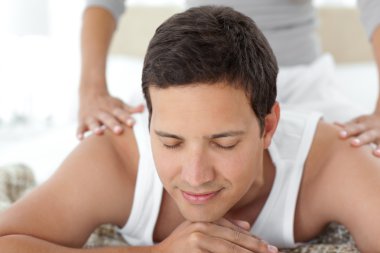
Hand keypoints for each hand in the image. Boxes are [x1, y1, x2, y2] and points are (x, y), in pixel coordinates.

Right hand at [77, 92, 143, 139]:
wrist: (90, 93)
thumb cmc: (109, 103)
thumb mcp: (120, 104)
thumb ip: (131, 109)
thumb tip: (143, 108)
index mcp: (112, 108)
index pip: (120, 113)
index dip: (126, 118)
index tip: (133, 123)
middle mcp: (101, 112)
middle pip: (107, 118)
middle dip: (113, 124)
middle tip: (119, 130)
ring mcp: (91, 116)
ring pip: (93, 122)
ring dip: (95, 127)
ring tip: (99, 133)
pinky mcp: (82, 121)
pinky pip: (80, 128)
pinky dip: (79, 132)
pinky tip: (80, 139)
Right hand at [152, 218, 277, 252]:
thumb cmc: (179, 246)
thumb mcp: (197, 231)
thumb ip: (221, 226)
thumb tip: (247, 225)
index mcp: (205, 219)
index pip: (234, 230)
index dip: (252, 239)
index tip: (267, 247)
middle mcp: (202, 225)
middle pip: (235, 238)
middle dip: (255, 247)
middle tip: (273, 252)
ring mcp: (198, 237)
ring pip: (230, 249)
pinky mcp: (195, 248)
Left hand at [336, 113, 379, 156]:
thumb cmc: (367, 124)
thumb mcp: (359, 122)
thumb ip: (348, 125)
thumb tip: (334, 124)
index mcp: (365, 125)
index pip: (355, 128)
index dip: (348, 131)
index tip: (340, 135)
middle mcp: (375, 131)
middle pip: (368, 135)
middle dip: (361, 140)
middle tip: (353, 143)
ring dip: (379, 148)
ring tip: (376, 154)